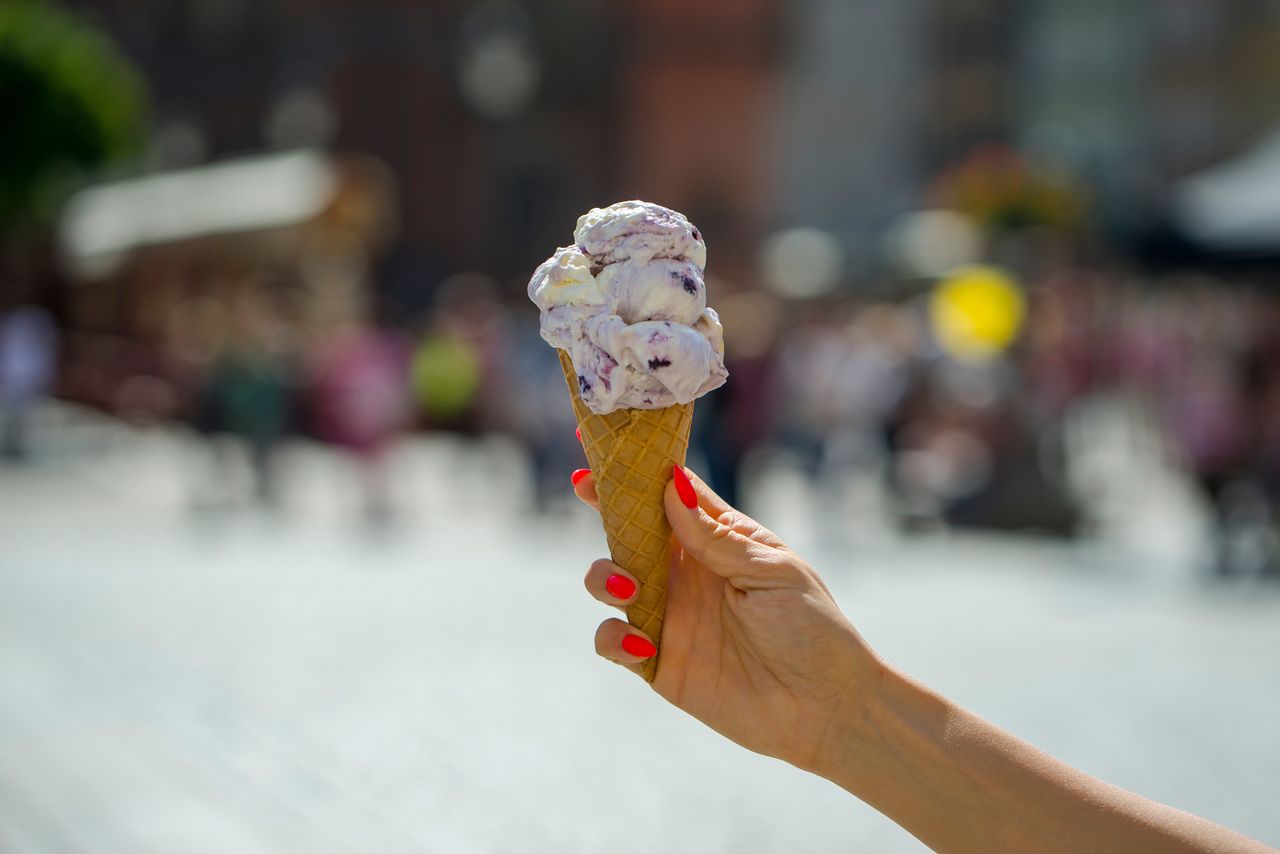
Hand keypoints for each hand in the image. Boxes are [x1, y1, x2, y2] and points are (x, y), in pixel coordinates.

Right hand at [574, 466, 882, 773]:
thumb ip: (716, 536)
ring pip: (609, 582)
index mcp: (717, 542)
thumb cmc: (812, 630)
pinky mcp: (657, 663)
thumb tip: (669, 487)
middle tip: (586, 489)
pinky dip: (613, 639)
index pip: (670, 496)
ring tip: (630, 588)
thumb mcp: (771, 572)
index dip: (636, 470)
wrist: (825, 708)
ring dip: (604, 576)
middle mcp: (686, 574)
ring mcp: (668, 617)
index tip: (601, 446)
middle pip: (629, 531)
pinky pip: (613, 643)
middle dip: (603, 508)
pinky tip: (641, 643)